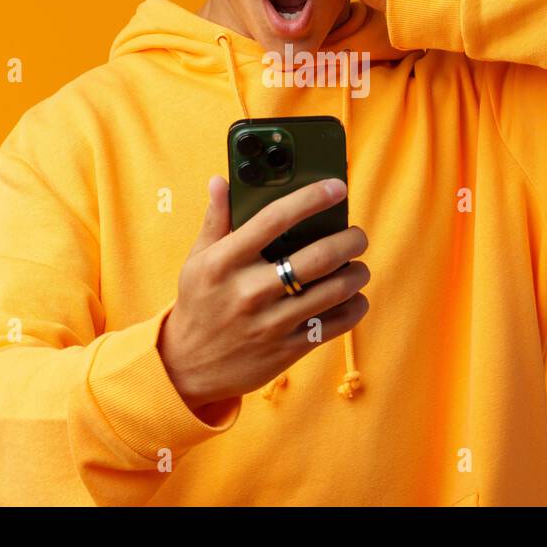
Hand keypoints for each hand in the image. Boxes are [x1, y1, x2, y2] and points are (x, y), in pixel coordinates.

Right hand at [158, 175, 370, 412]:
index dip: (310, 198)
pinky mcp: (285, 350)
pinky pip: (333, 326)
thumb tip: (221, 180)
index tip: (337, 188)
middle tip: (358, 235)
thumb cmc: (199, 303)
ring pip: (332, 292)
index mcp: (224, 262)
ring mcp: (268, 323)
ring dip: (356, 275)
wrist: (188, 366)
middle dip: (348, 241)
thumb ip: (216, 219)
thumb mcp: (198, 260)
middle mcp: (248, 291)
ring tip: (359, 266)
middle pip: (314, 258)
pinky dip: (354, 308)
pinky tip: (355, 298)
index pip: (274, 219)